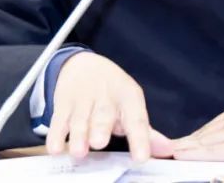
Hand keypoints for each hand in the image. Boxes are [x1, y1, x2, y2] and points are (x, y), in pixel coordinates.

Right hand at [46, 52, 173, 162]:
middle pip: (103, 116)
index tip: (141, 158)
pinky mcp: (63, 104)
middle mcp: (106, 98)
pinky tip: (55, 148)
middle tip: (99, 143)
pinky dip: (55, 134)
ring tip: (79, 151)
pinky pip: (58, 120)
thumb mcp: (131, 106)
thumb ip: (145, 131)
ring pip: (80, 119)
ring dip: (78, 135)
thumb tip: (168, 150)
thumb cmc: (112, 93)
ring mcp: (83, 100)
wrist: (82, 65)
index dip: (139, 139)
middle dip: (100, 129)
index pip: (136, 120)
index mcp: (128, 98)